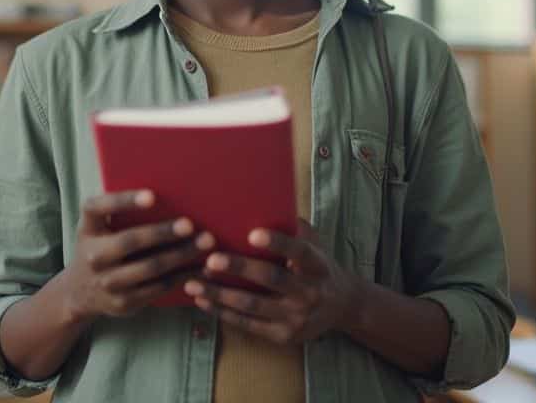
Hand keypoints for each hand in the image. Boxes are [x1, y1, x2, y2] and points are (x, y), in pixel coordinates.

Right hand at [59, 190, 214, 323]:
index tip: (152, 196)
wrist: (79, 292)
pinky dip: (183, 276)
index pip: (99, 208)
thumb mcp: (96, 228)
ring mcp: (108, 282)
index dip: (125, 201)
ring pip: (151, 267)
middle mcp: (93, 255)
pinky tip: (201, 266)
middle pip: (131, 241)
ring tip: (206, 242)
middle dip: (163, 232)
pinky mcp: (125, 302)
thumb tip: (167, 192)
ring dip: (182, 254)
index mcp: (88, 229)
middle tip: (190, 224)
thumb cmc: (99, 247)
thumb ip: (117, 213)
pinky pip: (159, 287)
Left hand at [184, 220, 358, 344]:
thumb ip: (292, 226)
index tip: (252, 234)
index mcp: (318, 265)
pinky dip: (223, 313)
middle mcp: (310, 292)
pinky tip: (203, 302)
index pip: (299, 252)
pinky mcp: (283, 335)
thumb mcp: (315, 243)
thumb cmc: (317, 266)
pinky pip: (248, 324)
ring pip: (253, 305)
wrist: (342, 307)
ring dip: (220, 295)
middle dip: (239, 269)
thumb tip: (259, 198)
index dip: (278, 242)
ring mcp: (297, 317)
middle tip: (210, 259)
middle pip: (271, 279)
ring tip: (193, 284)